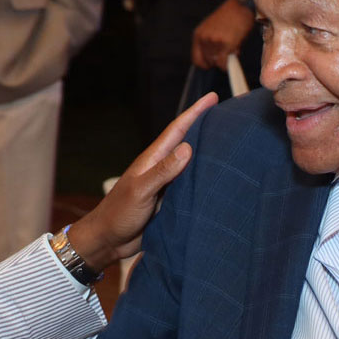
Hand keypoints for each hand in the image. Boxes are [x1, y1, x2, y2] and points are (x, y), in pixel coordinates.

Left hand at [66, 92, 217, 269]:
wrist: (108, 241)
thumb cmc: (118, 214)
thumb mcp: (140, 191)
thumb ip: (162, 171)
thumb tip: (188, 147)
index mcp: (152, 160)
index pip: (177, 130)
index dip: (195, 113)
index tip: (212, 97)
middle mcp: (161, 169)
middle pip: (187, 143)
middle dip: (206, 127)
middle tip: (228, 115)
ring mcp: (167, 186)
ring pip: (191, 165)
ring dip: (208, 153)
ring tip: (229, 142)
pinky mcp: (171, 202)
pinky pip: (191, 186)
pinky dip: (204, 178)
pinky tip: (217, 177)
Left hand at [191, 0, 256, 70]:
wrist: (241, 5)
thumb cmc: (229, 16)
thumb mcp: (212, 28)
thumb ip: (209, 43)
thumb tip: (214, 59)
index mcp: (198, 35)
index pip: (196, 59)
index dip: (205, 63)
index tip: (213, 63)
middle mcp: (204, 39)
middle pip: (207, 62)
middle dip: (217, 60)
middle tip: (226, 53)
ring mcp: (214, 42)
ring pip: (217, 63)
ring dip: (225, 60)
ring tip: (232, 48)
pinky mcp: (226, 44)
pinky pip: (224, 63)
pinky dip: (229, 63)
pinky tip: (235, 52)